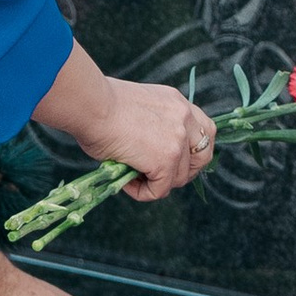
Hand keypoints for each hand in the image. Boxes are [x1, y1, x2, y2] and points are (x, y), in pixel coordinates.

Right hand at [32, 41, 214, 200]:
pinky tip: (125, 183)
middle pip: (204, 156)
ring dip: (157, 182)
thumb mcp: (139, 108)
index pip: (204, 130)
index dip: (192, 150)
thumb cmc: (99, 104)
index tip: (173, 159)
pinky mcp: (166, 160)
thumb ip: (154, 125)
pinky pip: (159, 190)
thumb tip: (148, 152)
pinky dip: (142, 192)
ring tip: (130, 177)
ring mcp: (178, 141)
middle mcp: (184, 118)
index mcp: (177, 102)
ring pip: (179, 178)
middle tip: (158, 176)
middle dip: (184, 172)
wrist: (91, 105)